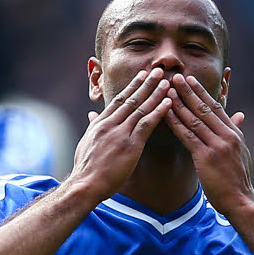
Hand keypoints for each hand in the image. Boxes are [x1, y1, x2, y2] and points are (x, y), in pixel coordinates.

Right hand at [69, 68, 171, 200]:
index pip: (119, 100)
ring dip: (155, 93)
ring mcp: (120, 133)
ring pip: (140, 108)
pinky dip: (158, 111)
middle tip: (157, 70)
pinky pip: (146, 124)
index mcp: (101, 123)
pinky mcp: (130, 145)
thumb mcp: (86, 142)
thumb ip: (92, 126)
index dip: (132, 86)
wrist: (85, 184)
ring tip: (166, 81)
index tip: (142, 75)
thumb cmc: (86, 168)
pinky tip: (168, 103)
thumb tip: (92, 115)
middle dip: (146, 83)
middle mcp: (110, 124)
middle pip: (131, 99)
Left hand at [165, 73, 253, 215]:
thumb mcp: (241, 151)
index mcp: (233, 133)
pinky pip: (188, 136)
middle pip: (204, 108)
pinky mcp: (206, 157)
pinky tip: (165, 113)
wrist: (240, 199)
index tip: (191, 79)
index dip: (202, 92)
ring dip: (180, 103)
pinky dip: (176, 122)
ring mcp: (217, 145)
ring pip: (195, 119)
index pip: (216, 106)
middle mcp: (226, 135)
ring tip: (167, 90)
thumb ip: (236, 131)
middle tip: (176, 77)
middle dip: (189, 91)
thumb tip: (239, 115)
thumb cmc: (237, 178)